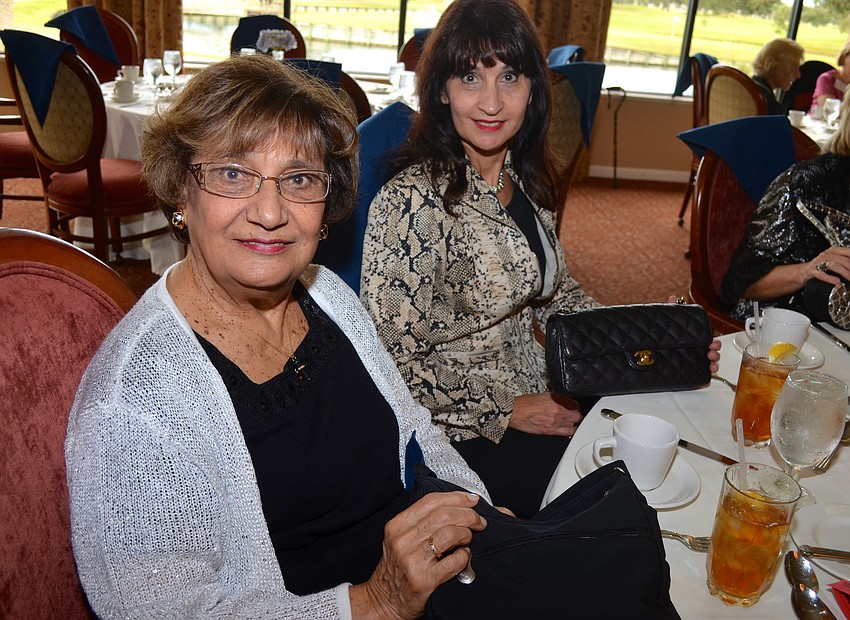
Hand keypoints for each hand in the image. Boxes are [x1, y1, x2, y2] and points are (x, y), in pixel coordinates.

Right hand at [349, 491, 485, 619]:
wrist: (385, 601)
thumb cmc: (399, 567)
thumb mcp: (402, 538)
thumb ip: (426, 521)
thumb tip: (462, 505)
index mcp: (397, 526)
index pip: (431, 501)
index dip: (456, 497)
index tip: (472, 500)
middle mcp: (403, 540)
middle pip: (444, 515)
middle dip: (468, 515)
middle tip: (479, 521)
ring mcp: (412, 560)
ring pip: (449, 534)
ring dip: (466, 534)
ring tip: (469, 539)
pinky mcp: (424, 580)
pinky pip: (454, 561)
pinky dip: (465, 556)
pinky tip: (464, 557)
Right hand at [508, 392, 582, 435]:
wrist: (515, 412)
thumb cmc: (525, 403)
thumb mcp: (543, 394)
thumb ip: (556, 398)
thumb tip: (563, 400)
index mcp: (556, 401)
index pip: (575, 405)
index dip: (575, 407)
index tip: (574, 408)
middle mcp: (557, 412)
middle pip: (576, 417)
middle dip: (576, 416)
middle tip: (574, 416)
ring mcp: (554, 423)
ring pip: (573, 426)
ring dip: (573, 424)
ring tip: (571, 423)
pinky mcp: (550, 432)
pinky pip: (565, 433)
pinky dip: (568, 431)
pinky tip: (567, 429)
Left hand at [668, 296, 720, 372]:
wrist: (651, 354)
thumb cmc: (663, 337)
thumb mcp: (667, 324)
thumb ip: (671, 310)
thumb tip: (673, 298)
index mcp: (693, 337)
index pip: (706, 337)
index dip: (712, 340)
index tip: (712, 342)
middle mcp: (695, 348)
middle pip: (711, 349)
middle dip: (715, 350)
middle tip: (711, 350)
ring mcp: (694, 359)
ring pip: (710, 359)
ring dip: (715, 359)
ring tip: (710, 359)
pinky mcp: (691, 369)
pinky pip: (704, 370)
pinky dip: (711, 370)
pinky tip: (710, 369)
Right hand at [804, 247, 849, 286]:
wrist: (803, 272)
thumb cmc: (821, 267)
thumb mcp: (834, 260)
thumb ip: (845, 261)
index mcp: (834, 250)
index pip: (848, 252)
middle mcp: (826, 255)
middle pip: (843, 260)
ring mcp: (818, 262)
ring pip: (834, 265)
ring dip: (845, 272)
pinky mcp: (812, 271)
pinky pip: (821, 274)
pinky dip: (829, 278)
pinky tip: (836, 281)